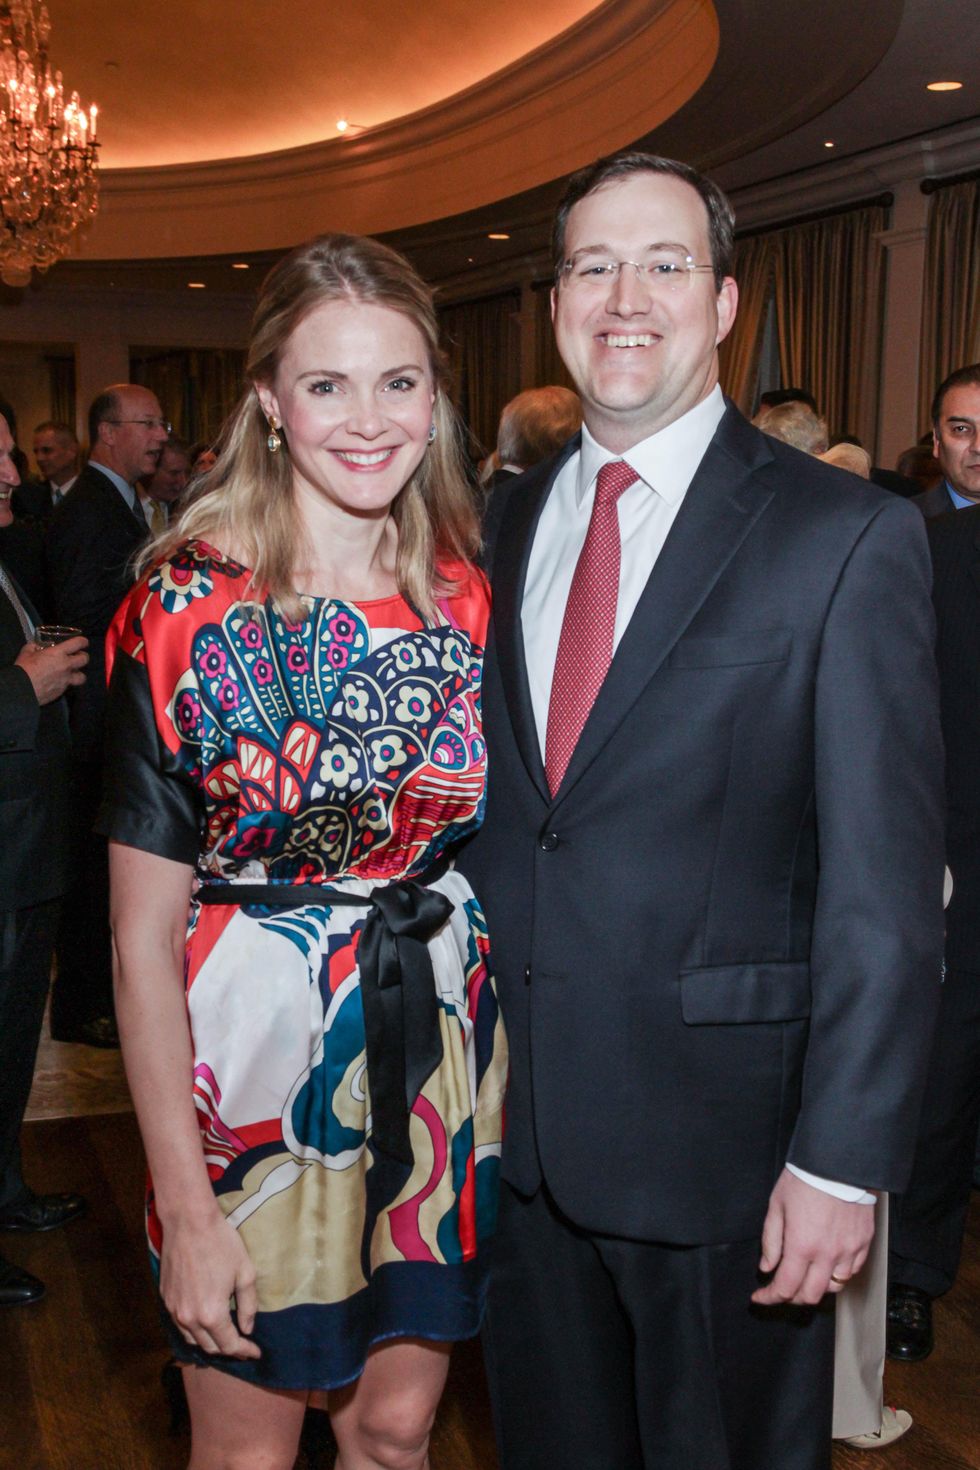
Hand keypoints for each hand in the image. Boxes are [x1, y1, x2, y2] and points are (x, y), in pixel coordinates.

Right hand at [15, 636, 87, 704]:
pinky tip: (58, 681)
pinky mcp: (62, 691)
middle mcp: (66, 666)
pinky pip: (69, 685)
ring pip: (82, 677)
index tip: (83, 642)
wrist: (22, 689)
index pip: (78, 643)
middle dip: (83, 656)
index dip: (83, 641)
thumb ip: (34, 647)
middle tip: (76, 657)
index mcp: (58, 653)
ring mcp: (66, 679)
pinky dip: (66, 683)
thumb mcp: (27, 652)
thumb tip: (36, 646)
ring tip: (71, 672)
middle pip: (85, 659)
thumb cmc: (24, 668)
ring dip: (78, 673)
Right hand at [159, 1212, 260, 1359]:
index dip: (244, 1351)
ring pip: (192, 1340)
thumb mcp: (245, 1272)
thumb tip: (248, 1328)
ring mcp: (174, 1310)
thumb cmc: (221, 1243)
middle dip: (228, 1349)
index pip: (229, 1345)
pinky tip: (204, 1322)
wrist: (188, 1222)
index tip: (255, 1352)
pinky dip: (194, 1330)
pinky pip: (180, 1325)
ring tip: (223, 1336)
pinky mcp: (165, 1299)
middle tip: (242, 1344)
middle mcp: (189, 1318)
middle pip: (210, 1347)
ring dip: (209, 1342)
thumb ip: (248, 1305)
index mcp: (211, 1314)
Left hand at [752, 1167, 874, 1306]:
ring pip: (834, 1287)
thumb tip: (767, 1267)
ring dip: (816, 1288)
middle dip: (792, 1298)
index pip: (785, 1287)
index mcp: (801, 1245)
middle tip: (781, 1289)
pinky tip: (827, 1265)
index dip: (770, 1297)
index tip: (760, 1297)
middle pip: (810, 1295)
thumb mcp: (777, 1206)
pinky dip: (837, 1275)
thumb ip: (771, 1240)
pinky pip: (852, 1271)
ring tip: (805, 1276)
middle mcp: (827, 1254)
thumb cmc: (805, 1179)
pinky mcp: (864, 1243)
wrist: (838, 1161)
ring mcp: (848, 1250)